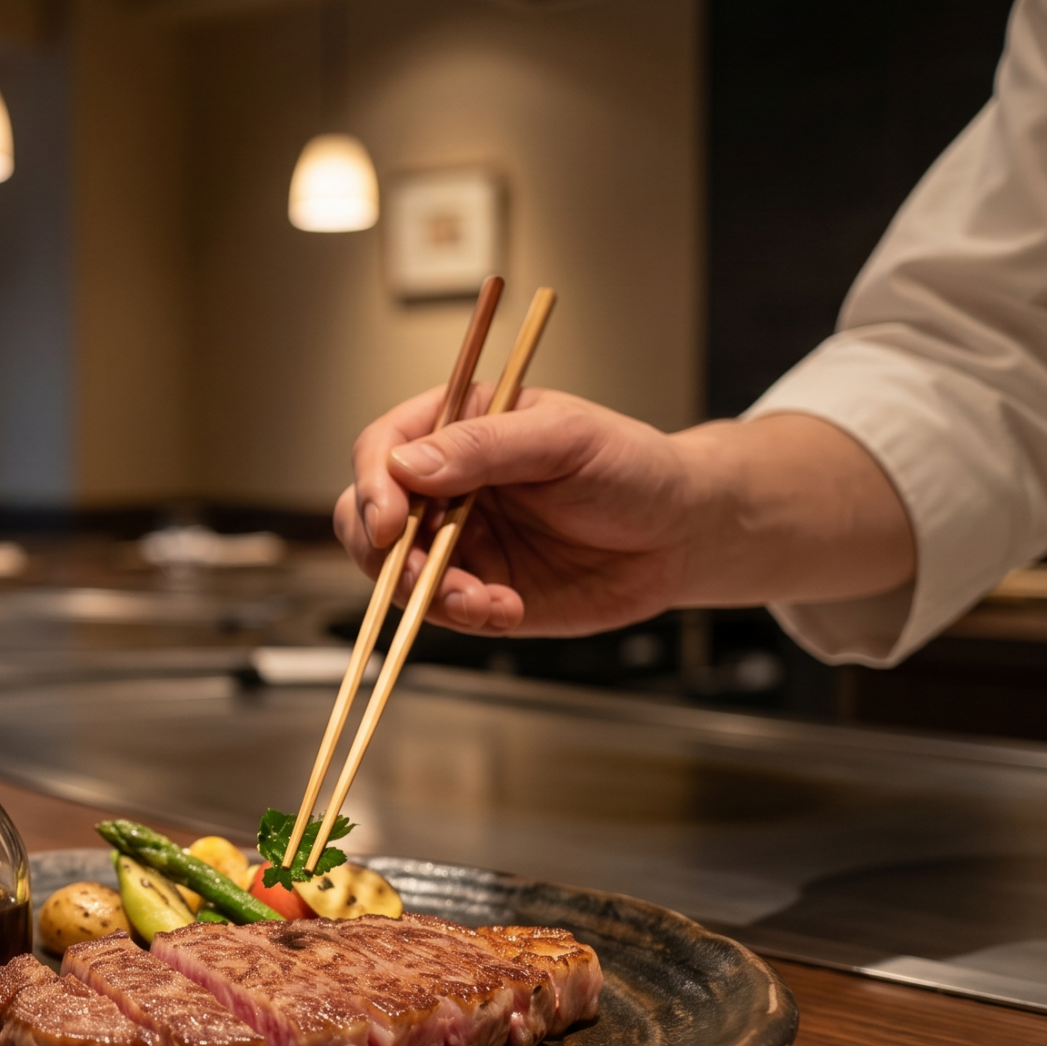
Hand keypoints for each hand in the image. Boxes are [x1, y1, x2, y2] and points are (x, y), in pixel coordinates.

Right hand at [333, 385, 693, 635]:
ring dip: (427, 593)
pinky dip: (464, 617)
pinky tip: (508, 609)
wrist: (681, 535)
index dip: (373, 484)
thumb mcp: (566, 439)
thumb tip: (408, 465)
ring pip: (393, 571)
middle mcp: (445, 486)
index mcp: (457, 429)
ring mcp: (456, 541)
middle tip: (425, 573)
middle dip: (386, 552)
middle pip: (366, 516)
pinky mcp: (477, 590)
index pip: (381, 449)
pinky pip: (440, 610)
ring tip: (485, 600)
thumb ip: (486, 447)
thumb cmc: (633, 468)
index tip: (392, 518)